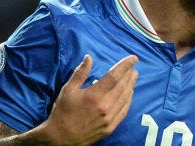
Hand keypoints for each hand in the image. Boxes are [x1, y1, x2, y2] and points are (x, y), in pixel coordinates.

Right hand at [22, 54, 138, 144]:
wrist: (61, 138)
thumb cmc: (63, 112)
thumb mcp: (68, 90)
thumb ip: (80, 73)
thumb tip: (89, 57)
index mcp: (94, 95)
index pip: (114, 76)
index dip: (125, 66)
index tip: (133, 58)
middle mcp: (105, 106)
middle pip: (122, 86)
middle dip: (129, 74)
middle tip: (134, 66)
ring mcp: (109, 118)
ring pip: (125, 98)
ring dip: (131, 85)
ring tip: (134, 76)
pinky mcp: (111, 127)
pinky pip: (124, 111)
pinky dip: (129, 100)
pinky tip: (130, 94)